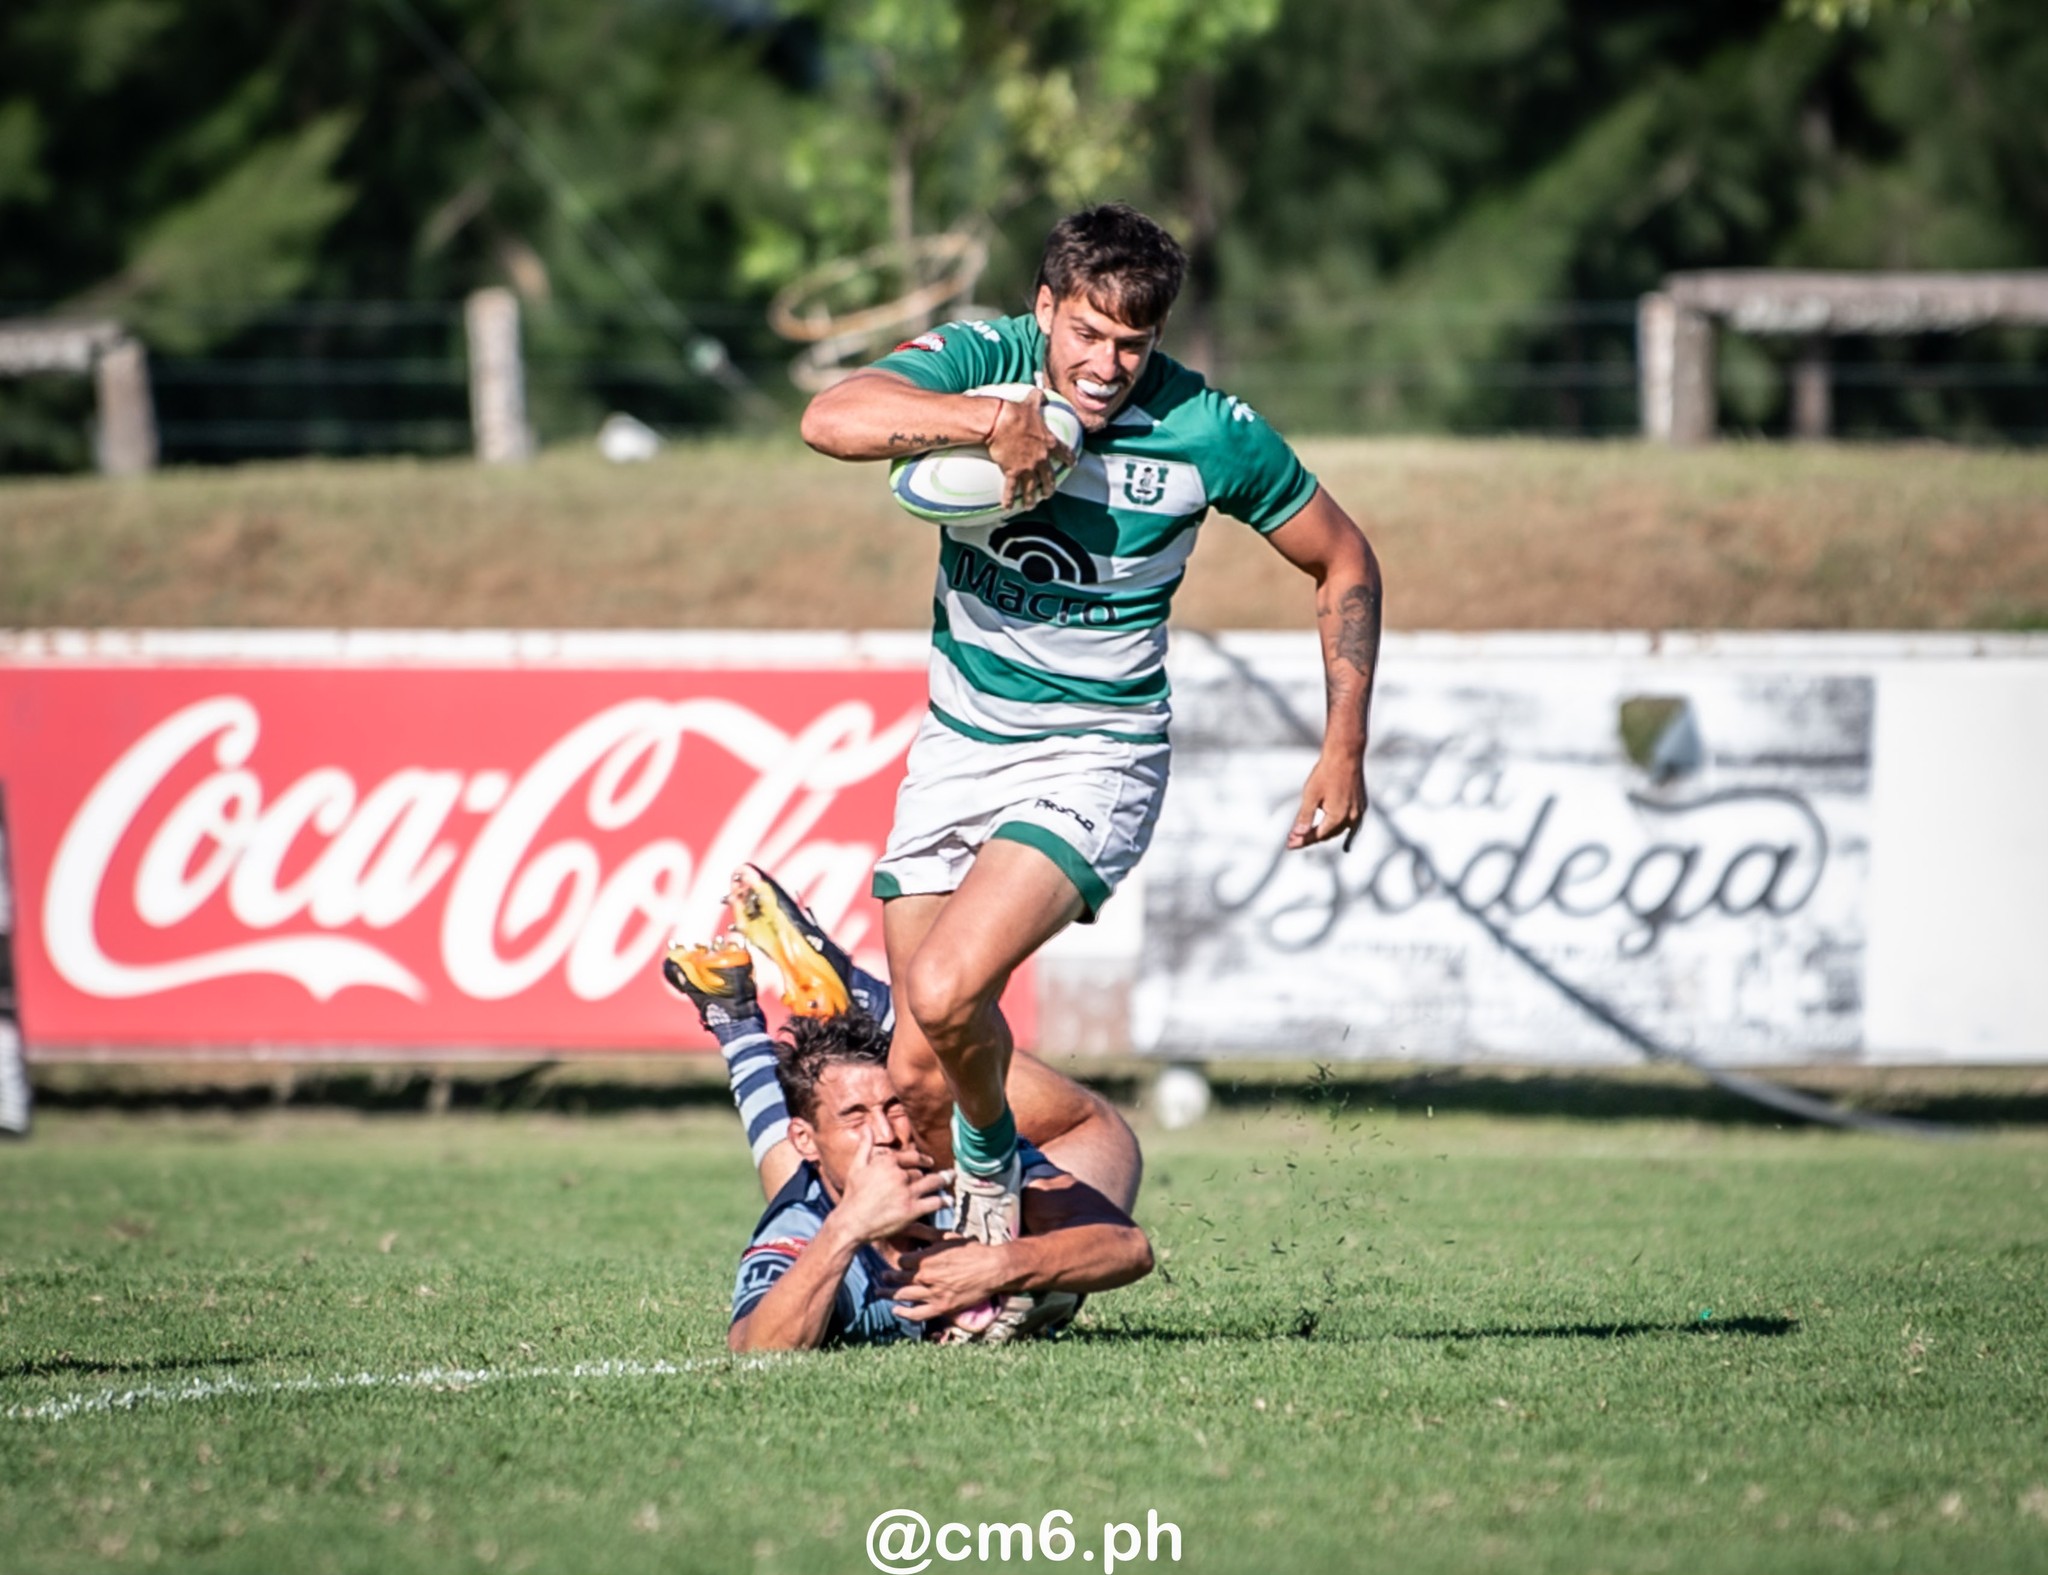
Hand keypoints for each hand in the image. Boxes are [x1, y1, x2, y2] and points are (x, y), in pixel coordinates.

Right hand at [830, 1133, 949, 1246]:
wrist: (851, 1222)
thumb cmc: (853, 1195)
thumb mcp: (857, 1167)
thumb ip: (865, 1146)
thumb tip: (866, 1127)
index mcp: (887, 1162)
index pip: (912, 1156)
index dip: (922, 1159)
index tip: (928, 1161)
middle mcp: (899, 1175)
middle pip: (921, 1171)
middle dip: (930, 1173)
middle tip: (942, 1174)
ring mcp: (907, 1192)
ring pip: (932, 1182)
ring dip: (944, 1180)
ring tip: (951, 1178)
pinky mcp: (912, 1210)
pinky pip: (934, 1202)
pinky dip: (944, 1202)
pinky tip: (949, 1201)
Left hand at [887, 1236, 1012, 1322]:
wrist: (992, 1269)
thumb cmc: (971, 1250)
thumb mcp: (947, 1236)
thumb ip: (925, 1232)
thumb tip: (908, 1223)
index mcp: (926, 1259)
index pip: (902, 1261)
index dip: (899, 1262)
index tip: (898, 1262)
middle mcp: (926, 1277)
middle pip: (898, 1278)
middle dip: (888, 1277)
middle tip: (881, 1276)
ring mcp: (932, 1294)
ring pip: (903, 1296)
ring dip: (888, 1294)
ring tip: (880, 1292)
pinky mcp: (941, 1307)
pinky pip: (917, 1314)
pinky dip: (904, 1313)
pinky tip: (895, 1310)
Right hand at [985, 391, 1071, 512]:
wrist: (1000, 422)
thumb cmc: (1016, 413)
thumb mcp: (1030, 404)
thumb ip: (1038, 400)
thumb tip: (1040, 391)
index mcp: (1049, 442)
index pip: (1064, 453)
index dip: (1070, 459)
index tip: (1073, 465)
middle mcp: (1041, 458)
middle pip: (1049, 477)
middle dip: (1050, 487)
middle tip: (1049, 494)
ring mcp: (1028, 467)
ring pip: (1032, 488)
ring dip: (1032, 498)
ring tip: (1031, 505)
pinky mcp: (1013, 472)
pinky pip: (1012, 489)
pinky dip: (1009, 499)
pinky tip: (1008, 507)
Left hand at [1289, 748, 1367, 850]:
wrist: (1346, 754)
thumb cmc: (1326, 772)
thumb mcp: (1310, 795)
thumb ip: (1305, 816)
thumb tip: (1298, 834)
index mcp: (1338, 817)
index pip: (1317, 835)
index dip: (1302, 840)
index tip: (1289, 844)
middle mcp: (1351, 818)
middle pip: (1328, 834)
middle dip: (1311, 837)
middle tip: (1293, 838)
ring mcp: (1359, 812)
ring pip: (1340, 831)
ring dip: (1325, 834)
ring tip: (1310, 837)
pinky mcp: (1362, 806)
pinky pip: (1354, 826)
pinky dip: (1348, 835)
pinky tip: (1347, 846)